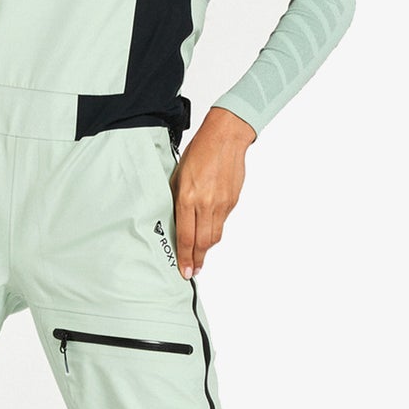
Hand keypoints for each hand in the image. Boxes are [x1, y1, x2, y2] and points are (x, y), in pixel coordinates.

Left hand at [170, 107, 256, 277]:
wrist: (225, 138)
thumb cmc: (199, 152)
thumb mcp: (178, 176)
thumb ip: (177, 200)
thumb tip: (175, 221)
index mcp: (188, 198)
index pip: (185, 236)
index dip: (185, 257)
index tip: (184, 270)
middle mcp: (206, 204)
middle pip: (202, 242)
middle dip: (197, 259)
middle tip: (193, 270)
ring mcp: (222, 204)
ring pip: (214, 236)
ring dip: (206, 249)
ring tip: (200, 257)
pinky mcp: (232, 201)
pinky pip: (222, 222)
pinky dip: (214, 230)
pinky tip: (208, 232)